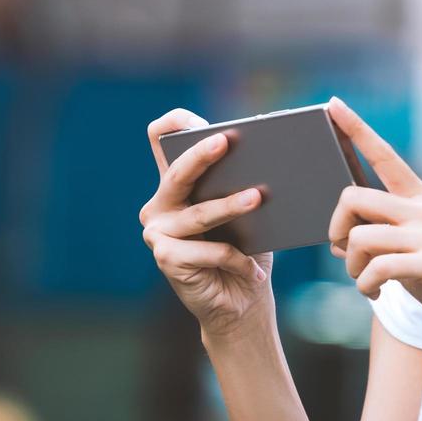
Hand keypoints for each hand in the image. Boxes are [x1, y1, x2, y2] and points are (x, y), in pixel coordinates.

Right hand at [138, 109, 274, 339]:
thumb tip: (263, 145)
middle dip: (201, 155)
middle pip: (177, 172)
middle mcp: (159, 203)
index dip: (174, 124)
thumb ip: (243, 180)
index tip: (195, 119)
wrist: (241, 301)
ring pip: (199, 214)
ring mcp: (157, 231)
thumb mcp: (247, 209)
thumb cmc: (247, 248)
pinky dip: (237, 259)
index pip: (160, 138)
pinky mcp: (165, 258)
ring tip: (258, 197)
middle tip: (226, 141)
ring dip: (230, 207)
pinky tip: (256, 270)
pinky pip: (208, 251)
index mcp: (177, 182)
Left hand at [325, 96, 421, 349]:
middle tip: (342, 253)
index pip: (384, 156)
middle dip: (335, 228)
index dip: (356, 129)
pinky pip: (378, 266)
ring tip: (365, 281)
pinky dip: (366, 284)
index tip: (332, 105)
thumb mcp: (415, 252)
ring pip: (359, 236)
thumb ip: (381, 240)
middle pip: (354, 196)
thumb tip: (338, 243)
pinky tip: (375, 293)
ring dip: (352, 267)